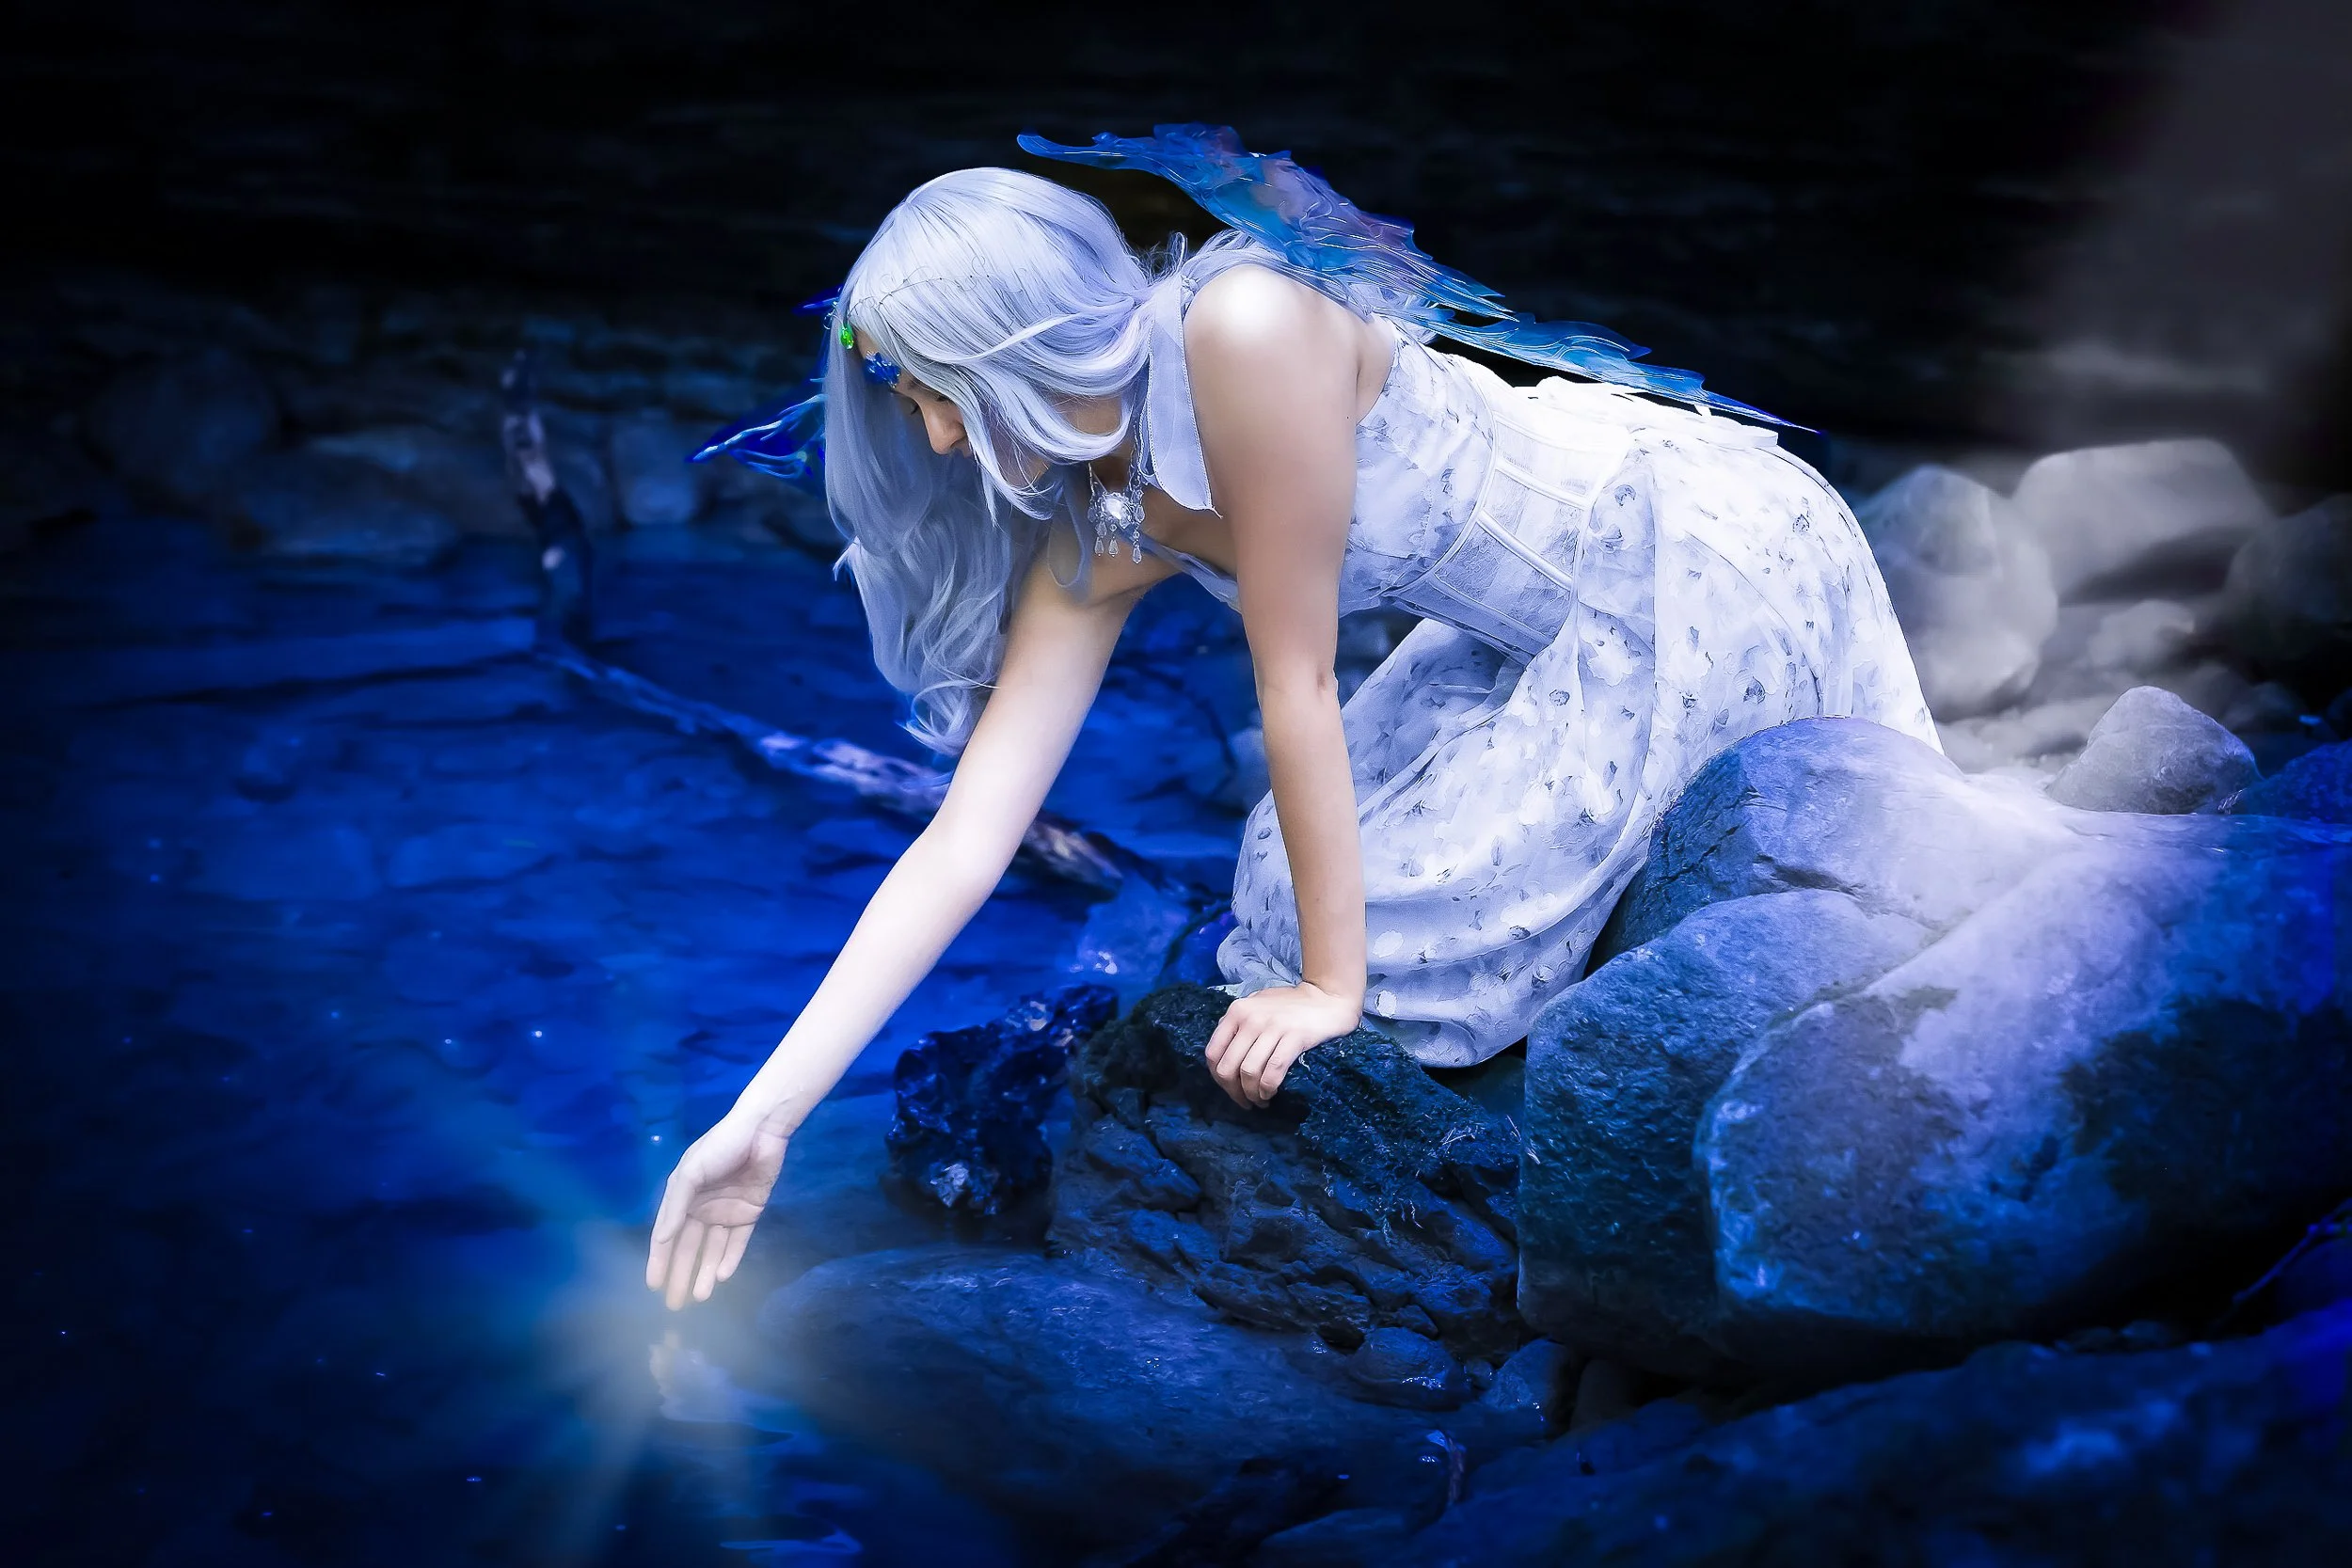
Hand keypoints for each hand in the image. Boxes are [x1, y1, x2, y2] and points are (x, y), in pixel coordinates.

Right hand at [646, 1109, 788, 1309]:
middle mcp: (702, 1207)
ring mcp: (726, 1211)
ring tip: (699, 1297)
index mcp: (683, 1196)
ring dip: (705, 1272)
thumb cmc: (720, 1146)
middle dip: (681, 1274)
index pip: (667, 1235)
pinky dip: (730, 1259)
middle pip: (689, 1247)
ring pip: (713, 1249)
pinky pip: (737, 1242)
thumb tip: (660, 1240)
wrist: (762, 1130)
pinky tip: (721, 1277)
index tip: (653, 1286)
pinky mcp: (750, 1213)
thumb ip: (675, 1206)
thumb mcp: (690, 1172)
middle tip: (676, 1305)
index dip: (659, 1260)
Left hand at [1204, 982, 1361, 1108]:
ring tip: (1260, 1101)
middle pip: (1228, 1067)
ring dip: (1252, 1095)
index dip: (1219, 1079)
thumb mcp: (1257, 1005)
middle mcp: (1250, 1018)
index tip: (1231, 1090)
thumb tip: (1224, 1054)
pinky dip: (1268, 1089)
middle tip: (1246, 1102)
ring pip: (1249, 1072)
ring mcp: (1273, 1027)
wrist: (1328, 997)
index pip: (1213, 1053)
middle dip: (1234, 1092)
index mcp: (1237, 1011)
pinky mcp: (1295, 1037)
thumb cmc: (1291, 1005)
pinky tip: (1270, 1094)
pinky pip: (1273, 1071)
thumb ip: (1238, 1024)